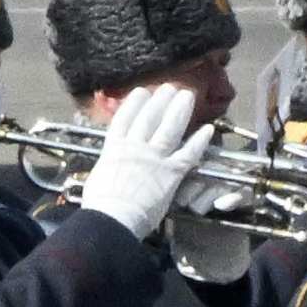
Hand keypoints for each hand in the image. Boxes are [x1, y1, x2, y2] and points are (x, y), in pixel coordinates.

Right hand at [75, 80, 215, 239]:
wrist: (112, 219)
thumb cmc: (100, 204)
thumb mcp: (98, 177)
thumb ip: (109, 164)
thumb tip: (112, 162)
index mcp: (113, 150)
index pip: (124, 121)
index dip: (133, 105)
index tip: (141, 92)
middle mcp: (135, 148)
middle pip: (149, 119)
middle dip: (159, 101)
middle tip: (169, 87)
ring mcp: (154, 158)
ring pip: (169, 128)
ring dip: (179, 110)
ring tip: (186, 95)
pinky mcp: (171, 172)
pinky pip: (188, 153)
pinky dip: (199, 141)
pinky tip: (208, 129)